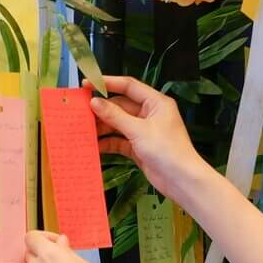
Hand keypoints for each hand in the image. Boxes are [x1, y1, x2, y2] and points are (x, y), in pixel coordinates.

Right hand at [88, 75, 212, 208]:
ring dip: (103, 127)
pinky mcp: (139, 148)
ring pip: (119, 124)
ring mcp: (144, 131)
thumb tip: (95, 103)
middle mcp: (150, 114)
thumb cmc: (166, 150)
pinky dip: (108, 143)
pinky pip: (120, 141)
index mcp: (156, 102)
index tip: (88, 84)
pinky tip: (95, 145)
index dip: (108, 83)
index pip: (129, 86)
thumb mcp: (138, 130)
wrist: (181, 180)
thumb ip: (115, 116)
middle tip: (81, 110)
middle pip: (121, 106)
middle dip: (102, 109)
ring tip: (84, 129)